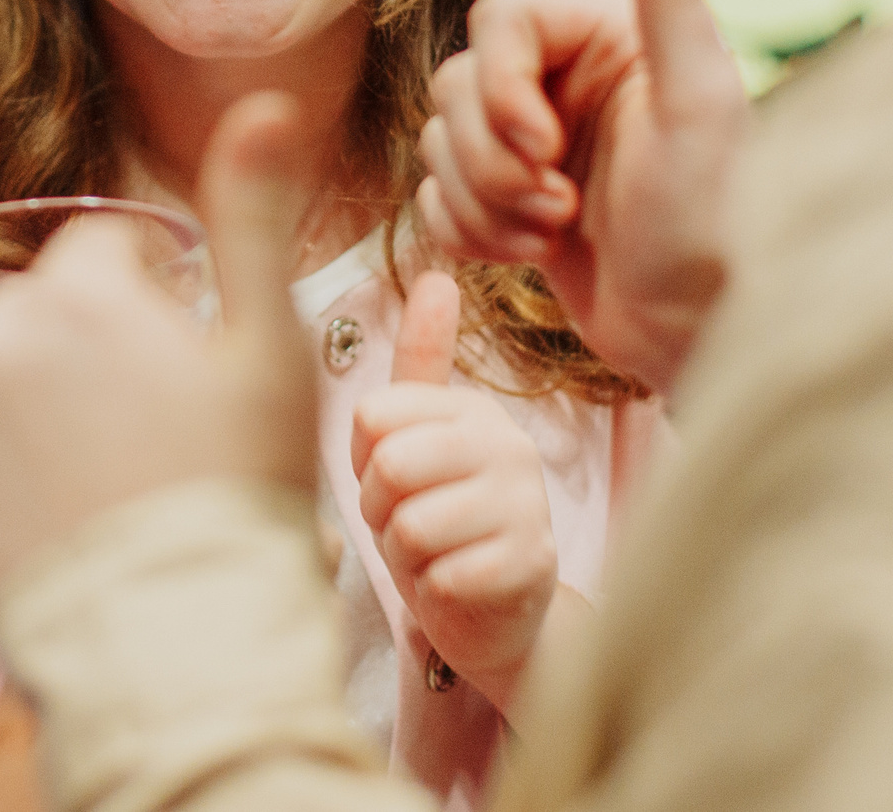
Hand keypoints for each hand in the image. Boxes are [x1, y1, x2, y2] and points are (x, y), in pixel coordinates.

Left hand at [0, 94, 319, 609]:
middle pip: (41, 314)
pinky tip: (42, 516)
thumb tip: (267, 100)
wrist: (173, 644)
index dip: (153, 310)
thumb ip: (254, 213)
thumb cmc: (237, 491)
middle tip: (145, 439)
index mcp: (78, 288)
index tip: (184, 378)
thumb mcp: (269, 346)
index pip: (105, 258)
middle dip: (84, 354)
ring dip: (29, 409)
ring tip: (94, 482)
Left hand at [351, 271, 557, 707]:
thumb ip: (421, 364)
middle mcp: (508, 445)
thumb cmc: (443, 521)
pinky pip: (440, 577)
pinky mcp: (529, 568)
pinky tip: (457, 587)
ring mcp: (526, 506)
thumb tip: (440, 275)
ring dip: (405, 555)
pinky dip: (433, 592)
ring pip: (410, 526)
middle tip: (407, 524)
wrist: (497, 618)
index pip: (372, 416)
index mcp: (472, 408)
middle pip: (389, 467)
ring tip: (434, 555)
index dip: (364, 461)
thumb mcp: (422, 438)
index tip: (392, 480)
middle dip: (379, 510)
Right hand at [415, 0, 743, 394]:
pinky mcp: (509, 205)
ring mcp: (531, 147)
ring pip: (436, 144)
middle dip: (492, 158)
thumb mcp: (701, 101)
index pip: (497, 23)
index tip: (544, 145)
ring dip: (484, 200)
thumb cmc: (717, 218)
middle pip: (456, 85)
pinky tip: (530, 255)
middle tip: (560, 206)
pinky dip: (467, 232)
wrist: (704, 333)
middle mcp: (562, 82)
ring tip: (555, 231)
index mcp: (604, 38)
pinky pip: (435, 199)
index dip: (501, 86)